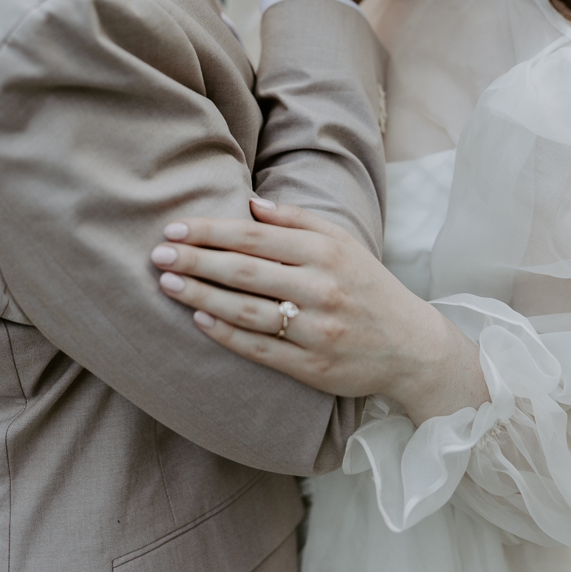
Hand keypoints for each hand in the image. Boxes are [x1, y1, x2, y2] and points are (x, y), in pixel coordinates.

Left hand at [150, 198, 489, 424]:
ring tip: (167, 283)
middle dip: (196, 260)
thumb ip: (296, 219)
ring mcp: (317, 331)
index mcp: (326, 252)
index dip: (210, 232)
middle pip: (245, 271)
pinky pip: (259, 349)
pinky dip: (225, 333)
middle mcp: (321, 289)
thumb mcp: (342, 242)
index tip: (174, 228)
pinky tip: (197, 318)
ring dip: (201, 295)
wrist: (413, 347)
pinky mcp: (313, 367)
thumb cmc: (366, 286)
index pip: (254, 238)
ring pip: (247, 310)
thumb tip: (249, 203)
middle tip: (157, 254)